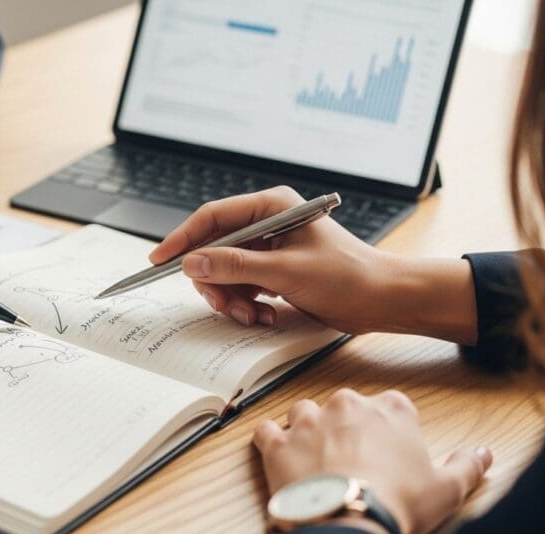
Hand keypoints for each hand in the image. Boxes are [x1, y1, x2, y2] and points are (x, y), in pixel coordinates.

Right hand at [149, 187, 477, 343]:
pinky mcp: (274, 271)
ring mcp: (269, 249)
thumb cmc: (348, 277)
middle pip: (214, 250)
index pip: (213, 217)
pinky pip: (241, 287)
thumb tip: (191, 264)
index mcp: (272, 207)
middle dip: (216, 282)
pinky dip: (246, 304)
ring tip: (254, 315)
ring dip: (232, 299)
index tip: (159, 261)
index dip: (183, 239)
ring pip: (224, 273)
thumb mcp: (286, 272)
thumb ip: (235, 267)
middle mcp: (267, 223)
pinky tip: (265, 315)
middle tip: (226, 305)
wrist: (385, 301)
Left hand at [254, 389, 492, 533]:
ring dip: (306, 429)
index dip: (388, 429)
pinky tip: (277, 456)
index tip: (387, 449)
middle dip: (346, 427)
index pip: (391, 405)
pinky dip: (270, 441)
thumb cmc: (398, 501)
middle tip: (352, 459)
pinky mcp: (278, 442)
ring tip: (314, 457)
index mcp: (390, 409)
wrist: (348, 519)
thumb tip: (484, 453)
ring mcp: (308, 421)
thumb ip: (468, 465)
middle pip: (345, 406)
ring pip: (303, 411)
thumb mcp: (448, 488)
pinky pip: (266, 430)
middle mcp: (347, 405)